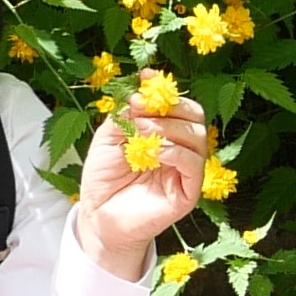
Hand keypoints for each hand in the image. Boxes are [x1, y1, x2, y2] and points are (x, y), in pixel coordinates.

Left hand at [70, 102, 208, 282]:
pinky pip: (194, 165)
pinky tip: (156, 152)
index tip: (145, 78)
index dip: (165, 90)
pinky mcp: (188, 192)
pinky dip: (176, 152)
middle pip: (195, 116)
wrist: (98, 217)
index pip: (179, 106)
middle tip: (140, 110)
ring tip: (140, 132)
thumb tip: (140, 92)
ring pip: (198, 138)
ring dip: (168, 128)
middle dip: (169, 107)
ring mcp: (186, 171)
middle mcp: (180, 149)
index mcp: (166, 134)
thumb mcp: (108, 138)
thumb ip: (125, 115)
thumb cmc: (104, 179)